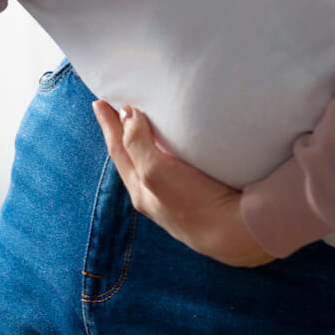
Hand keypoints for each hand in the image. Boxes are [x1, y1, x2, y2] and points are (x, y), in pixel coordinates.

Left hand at [92, 101, 273, 267]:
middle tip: (116, 108)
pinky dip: (167, 149)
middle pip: (131, 156)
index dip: (108, 125)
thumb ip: (137, 143)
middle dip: (122, 132)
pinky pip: (173, 166)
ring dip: (144, 140)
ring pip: (151, 162)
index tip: (99, 101)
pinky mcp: (197, 193)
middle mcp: (153, 194)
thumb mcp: (156, 171)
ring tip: (143, 121)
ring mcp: (175, 196)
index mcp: (140, 189)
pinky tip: (176, 145)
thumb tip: (126, 114)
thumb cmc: (194, 202)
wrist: (235, 232)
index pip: (118, 149)